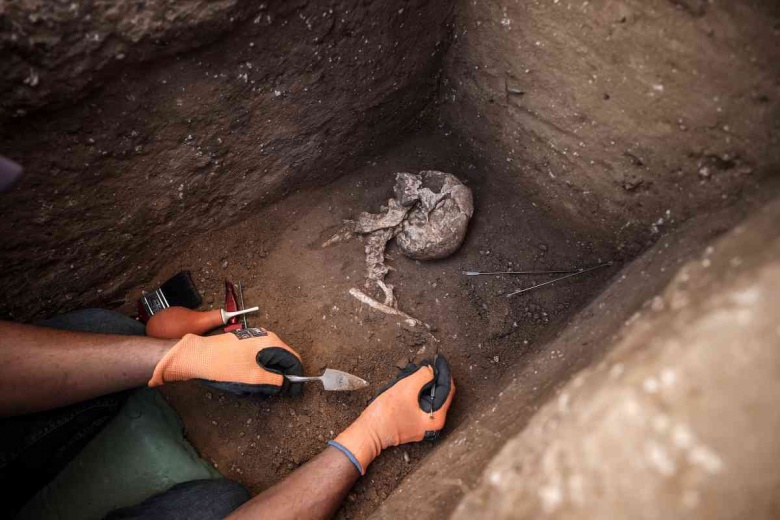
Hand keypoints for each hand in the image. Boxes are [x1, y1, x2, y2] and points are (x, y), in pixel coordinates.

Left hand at [148, 327, 303, 396]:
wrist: (195, 356)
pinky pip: (259, 357)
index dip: (296, 376)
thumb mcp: (253, 377)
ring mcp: (253, 339)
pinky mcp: (243, 344)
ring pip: (270, 359)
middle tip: (272, 391)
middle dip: (280, 376)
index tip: (293, 390)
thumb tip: (287, 383)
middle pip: (282, 358)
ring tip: (256, 386)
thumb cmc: (222, 365)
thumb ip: (275, 381)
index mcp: (270, 341)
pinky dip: (258, 369)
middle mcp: (264, 336)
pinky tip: (247, 378)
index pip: (293, 359)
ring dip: (268, 374)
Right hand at [329, 355, 453, 473]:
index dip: (443, 372)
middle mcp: (433, 423)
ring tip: (415, 372)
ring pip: (429, 397)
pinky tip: (408, 383)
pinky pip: (421, 402)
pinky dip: (417, 391)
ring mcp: (423, 424)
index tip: (438, 360)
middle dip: (432, 377)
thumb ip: (423, 376)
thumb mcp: (406, 389)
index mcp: (436, 418)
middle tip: (425, 364)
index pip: (448, 389)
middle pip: (440, 393)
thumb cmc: (385, 415)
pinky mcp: (414, 422)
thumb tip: (431, 369)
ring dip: (423, 383)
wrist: (368, 432)